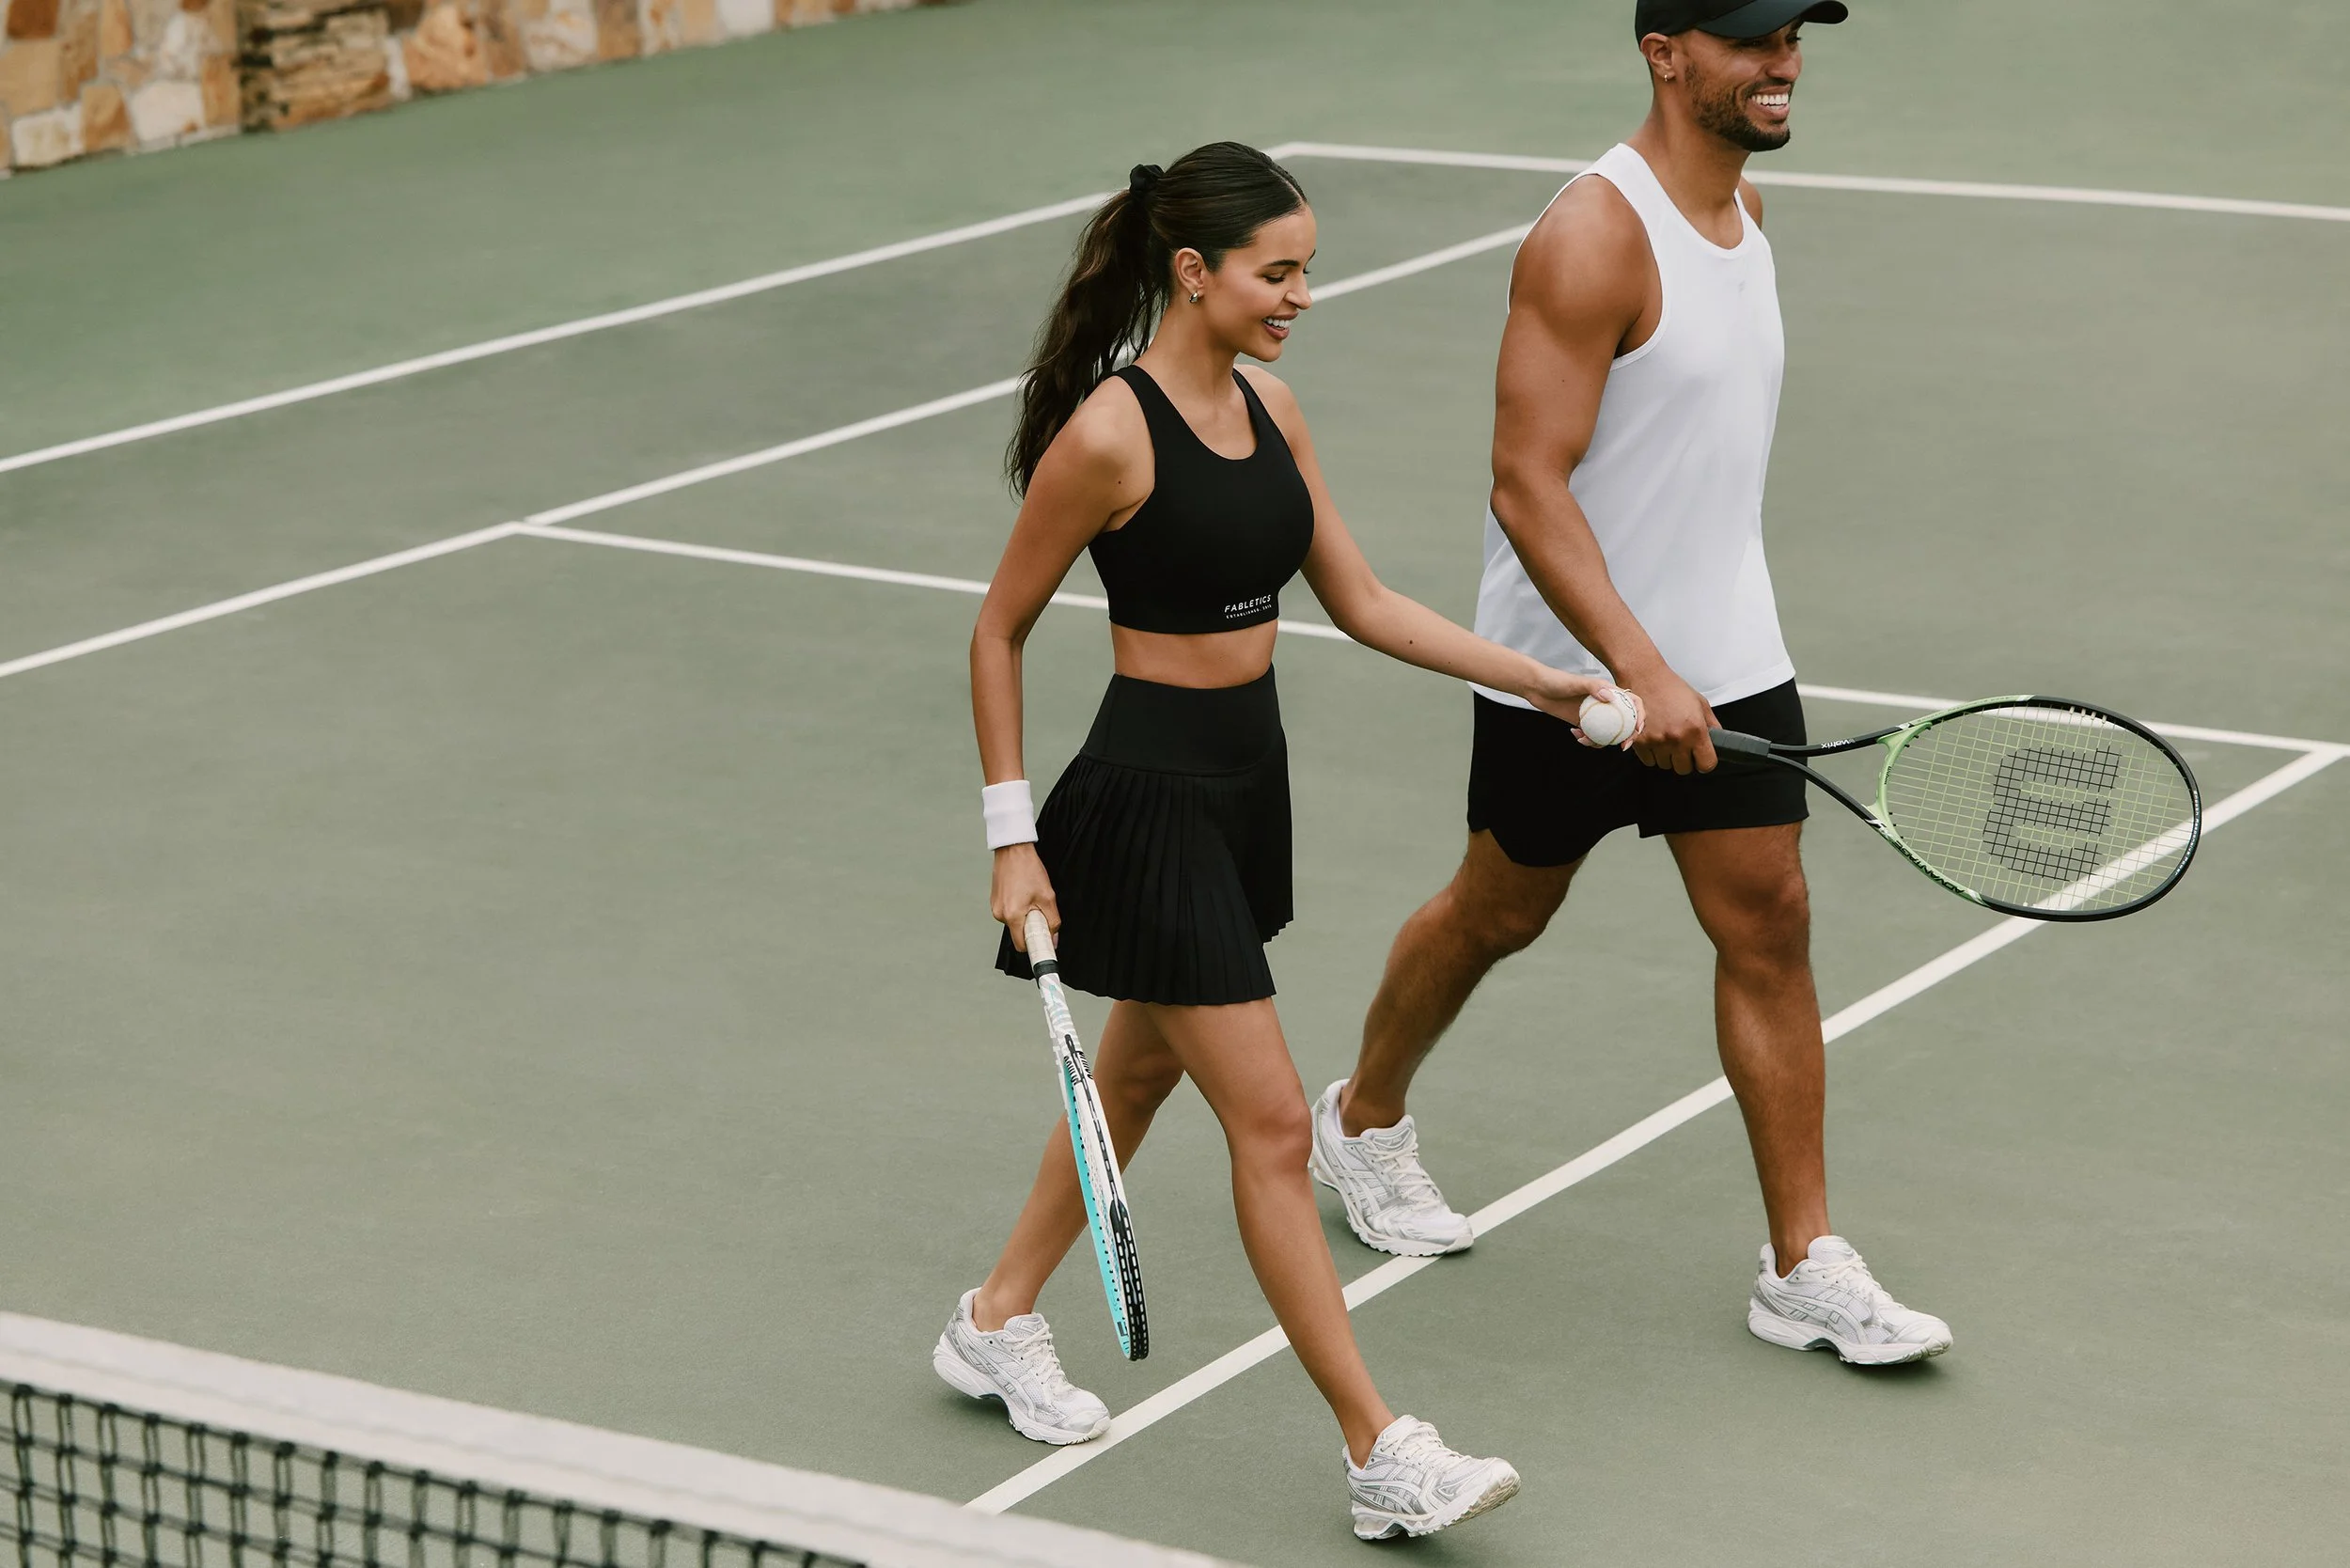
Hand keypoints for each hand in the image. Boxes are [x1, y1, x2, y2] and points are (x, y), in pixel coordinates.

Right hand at [991, 843, 1058, 949]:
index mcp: (1012, 915)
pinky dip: (1018, 908)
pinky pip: (1009, 912)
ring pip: (1014, 922)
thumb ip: (1052, 921)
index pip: (1022, 945)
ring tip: (1030, 897)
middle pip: (1018, 933)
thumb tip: (1053, 938)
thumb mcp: (1047, 897)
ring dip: (1024, 915)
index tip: (1043, 947)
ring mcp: (995, 907)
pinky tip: (1023, 893)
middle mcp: (1000, 914)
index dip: (1034, 946)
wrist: (1013, 850)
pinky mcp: (994, 901)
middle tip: (1039, 910)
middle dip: (1031, 926)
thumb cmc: (1028, 869)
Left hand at [1524, 669, 1645, 751]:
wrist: (1538, 688)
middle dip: (1628, 736)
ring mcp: (1594, 714)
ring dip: (1602, 741)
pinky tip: (1575, 734)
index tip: (1637, 729)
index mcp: (1610, 691)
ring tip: (1586, 739)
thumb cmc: (1557, 681)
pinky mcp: (1583, 722)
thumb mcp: (1577, 682)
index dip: (1640, 716)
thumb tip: (1611, 697)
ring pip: (1609, 733)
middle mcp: (1605, 703)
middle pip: (1626, 722)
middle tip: (1622, 746)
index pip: (1634, 703)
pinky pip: (1592, 736)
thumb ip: (1595, 687)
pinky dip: (1587, 740)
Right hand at [1623, 664, 1718, 774]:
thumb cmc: (1670, 687)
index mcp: (1695, 729)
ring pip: (1665, 765)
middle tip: (1681, 745)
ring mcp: (1656, 742)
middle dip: (1684, 759)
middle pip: (1684, 769)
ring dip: (1666, 756)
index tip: (1701, 758)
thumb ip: (1711, 724)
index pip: (1706, 764)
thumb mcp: (1699, 702)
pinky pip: (1649, 761)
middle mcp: (1676, 738)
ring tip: (1665, 737)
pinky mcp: (1639, 742)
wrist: (1644, 676)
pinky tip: (1653, 737)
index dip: (1704, 762)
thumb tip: (1717, 739)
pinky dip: (1651, 754)